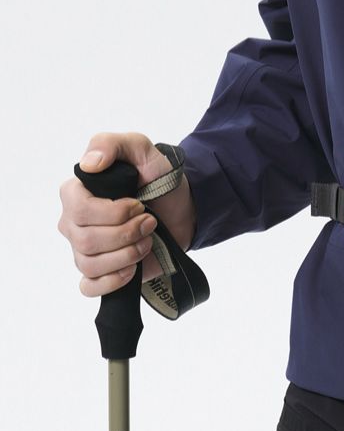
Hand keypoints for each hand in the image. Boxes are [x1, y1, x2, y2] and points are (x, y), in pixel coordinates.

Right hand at [59, 133, 195, 297]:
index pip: (77, 208)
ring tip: (148, 240)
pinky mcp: (99, 272)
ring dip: (127, 253)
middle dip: (126, 232)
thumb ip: (111, 144)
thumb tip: (89, 163)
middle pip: (85, 239)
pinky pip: (89, 286)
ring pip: (89, 264)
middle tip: (150, 221)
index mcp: (77, 193)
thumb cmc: (157, 178)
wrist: (182, 209)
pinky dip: (112, 280)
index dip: (111, 211)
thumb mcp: (141, 149)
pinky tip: (133, 269)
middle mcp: (73, 222)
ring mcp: (83, 249)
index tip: (138, 204)